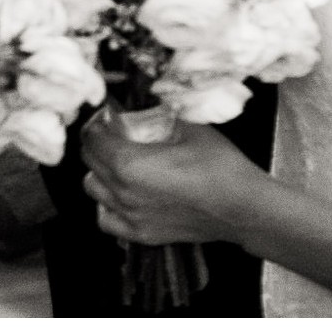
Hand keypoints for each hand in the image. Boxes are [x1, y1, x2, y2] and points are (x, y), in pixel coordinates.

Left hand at [81, 113, 254, 245]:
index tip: (108, 113)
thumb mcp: (189, 126)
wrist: (242, 207)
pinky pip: (106, 219)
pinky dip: (107, 205)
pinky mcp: (141, 234)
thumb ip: (160, 113)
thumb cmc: (219, 165)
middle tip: (113, 131)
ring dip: (101, 171)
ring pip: (93, 189)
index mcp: (128, 163)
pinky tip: (123, 194)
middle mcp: (121, 192)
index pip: (92, 138)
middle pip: (89, 161)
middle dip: (97, 142)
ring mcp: (129, 216)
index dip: (97, 121)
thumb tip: (147, 98)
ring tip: (119, 162)